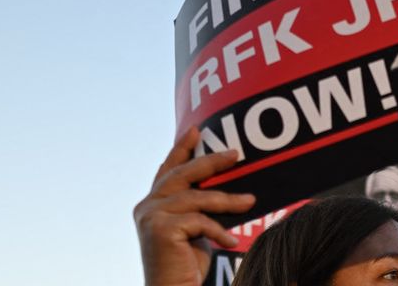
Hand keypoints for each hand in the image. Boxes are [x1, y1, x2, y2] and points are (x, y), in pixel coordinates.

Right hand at [134, 128, 255, 285]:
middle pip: (182, 174)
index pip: (168, 170)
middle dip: (210, 161)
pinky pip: (199, 221)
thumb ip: (198, 208)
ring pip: (197, 198)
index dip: (181, 148)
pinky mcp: (160, 229)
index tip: (197, 130)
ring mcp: (150, 216)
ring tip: (251, 202)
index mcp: (151, 204)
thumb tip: (225, 187)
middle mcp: (146, 206)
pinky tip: (231, 243)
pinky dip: (219, 231)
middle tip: (235, 153)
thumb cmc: (186, 267)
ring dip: (228, 200)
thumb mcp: (194, 231)